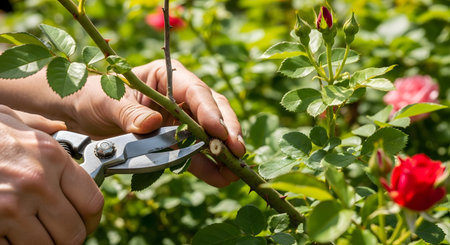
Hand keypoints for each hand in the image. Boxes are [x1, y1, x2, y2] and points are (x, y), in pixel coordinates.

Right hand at [0, 105, 102, 243]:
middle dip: (68, 238)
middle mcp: (36, 184)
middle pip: (73, 234)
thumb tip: (61, 133)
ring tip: (31, 234)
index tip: (85, 223)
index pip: (92, 203)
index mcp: (51, 158)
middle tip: (56, 233)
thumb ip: (42, 132)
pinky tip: (7, 234)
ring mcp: (9, 208)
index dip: (92, 220)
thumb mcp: (14, 123)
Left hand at [68, 60, 245, 186]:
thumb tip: (152, 124)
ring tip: (235, 169)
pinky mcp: (176, 142)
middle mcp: (180, 97)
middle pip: (213, 111)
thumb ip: (129, 112)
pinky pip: (195, 154)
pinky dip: (208, 166)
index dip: (210, 111)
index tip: (219, 131)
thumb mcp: (107, 100)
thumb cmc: (94, 97)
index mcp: (167, 76)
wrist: (81, 116)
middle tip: (237, 151)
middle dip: (227, 130)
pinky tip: (220, 178)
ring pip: (210, 134)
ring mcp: (180, 121)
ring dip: (224, 152)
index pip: (196, 91)